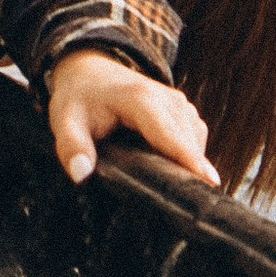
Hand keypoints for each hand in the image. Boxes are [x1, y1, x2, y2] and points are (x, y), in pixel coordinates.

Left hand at [45, 47, 218, 189]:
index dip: (189, 160)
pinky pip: (195, 139)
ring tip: (176, 193)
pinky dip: (188, 157)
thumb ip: (71, 147)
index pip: (170, 135)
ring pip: (196, 142)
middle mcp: (167, 99)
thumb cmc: (79, 97)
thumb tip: (80, 173)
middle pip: (188, 143)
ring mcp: (179, 104)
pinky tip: (171, 173)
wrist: (91, 69)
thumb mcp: (65, 120)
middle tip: (183, 207)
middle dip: (190, 173)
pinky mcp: (184, 112)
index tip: (210, 182)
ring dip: (189, 166)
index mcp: (140, 100)